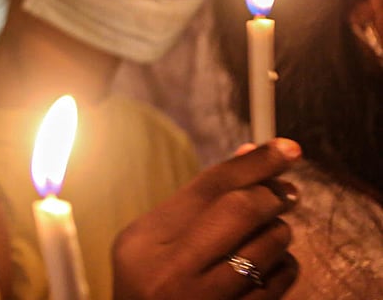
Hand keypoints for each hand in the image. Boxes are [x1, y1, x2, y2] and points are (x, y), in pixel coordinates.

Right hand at [112, 138, 300, 299]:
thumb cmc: (153, 279)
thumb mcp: (154, 238)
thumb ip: (197, 200)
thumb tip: (251, 152)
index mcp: (144, 239)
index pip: (207, 187)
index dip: (252, 162)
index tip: (286, 148)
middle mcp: (171, 270)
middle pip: (239, 210)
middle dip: (271, 195)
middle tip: (285, 192)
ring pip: (267, 246)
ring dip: (279, 232)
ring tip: (272, 230)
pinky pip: (278, 282)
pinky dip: (283, 265)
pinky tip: (271, 263)